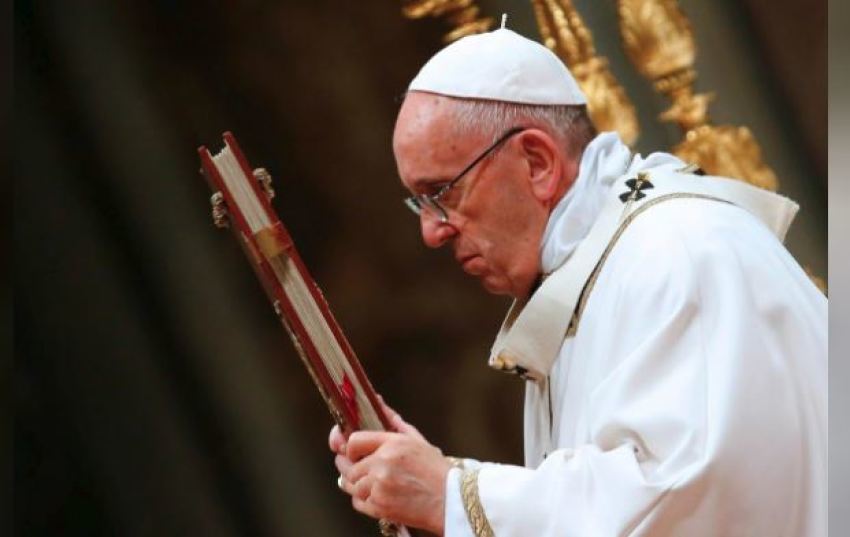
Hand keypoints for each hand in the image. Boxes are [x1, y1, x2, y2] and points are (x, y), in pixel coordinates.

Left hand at [328, 399, 450, 534]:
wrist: (451, 500)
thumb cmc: (436, 470)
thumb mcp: (418, 441)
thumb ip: (395, 422)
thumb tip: (378, 403)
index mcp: (393, 444)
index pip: (354, 441)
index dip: (349, 447)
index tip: (353, 451)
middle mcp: (383, 464)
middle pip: (348, 466)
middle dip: (351, 467)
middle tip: (358, 468)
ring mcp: (380, 487)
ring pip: (351, 485)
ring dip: (357, 484)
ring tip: (369, 482)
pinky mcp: (380, 507)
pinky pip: (358, 502)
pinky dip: (363, 499)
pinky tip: (375, 495)